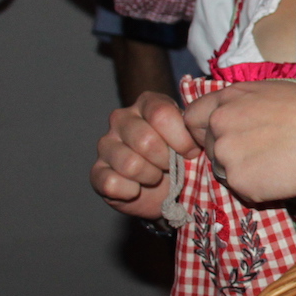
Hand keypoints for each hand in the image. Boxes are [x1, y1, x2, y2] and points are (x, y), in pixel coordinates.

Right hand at [89, 90, 197, 218]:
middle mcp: (121, 118)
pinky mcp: (97, 171)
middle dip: (166, 161)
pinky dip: (130, 191)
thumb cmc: (182, 158)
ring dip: (150, 177)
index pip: (161, 114)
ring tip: (156, 176)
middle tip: (171, 166)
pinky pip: (111, 183)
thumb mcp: (193, 140)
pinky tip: (137, 189)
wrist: (167, 190)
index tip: (192, 152)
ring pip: (130, 164)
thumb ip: (194, 131)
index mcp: (147, 103)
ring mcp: (106, 144)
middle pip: (145, 140)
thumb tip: (198, 136)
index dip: (181, 139)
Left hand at [181, 80, 295, 204]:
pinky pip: (242, 190)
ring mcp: (225, 152)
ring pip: (223, 170)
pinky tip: (281, 176)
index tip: (219, 139)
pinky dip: (258, 188)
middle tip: (261, 153)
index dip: (202, 131)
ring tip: (276, 163)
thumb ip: (243, 105)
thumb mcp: (271, 93)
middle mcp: (219, 122)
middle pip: (208, 147)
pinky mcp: (238, 180)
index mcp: (228, 97)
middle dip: (228, 153)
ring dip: (243, 172)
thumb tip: (236, 120)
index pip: (191, 117)